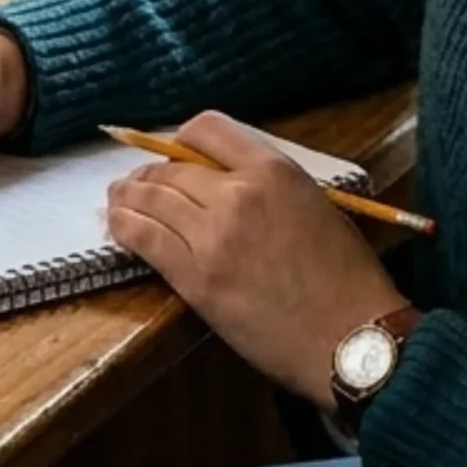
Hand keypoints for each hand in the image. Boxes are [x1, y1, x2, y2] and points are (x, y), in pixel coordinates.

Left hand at [106, 110, 406, 402]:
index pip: (207, 129)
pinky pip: (145, 239)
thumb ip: (270, 187)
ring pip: (151, 199)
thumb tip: (227, 182)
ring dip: (127, 197)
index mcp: (273, 171)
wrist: (350, 338)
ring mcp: (212, 235)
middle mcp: (237, 194)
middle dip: (148, 173)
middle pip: (172, 169)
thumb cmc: (346, 279)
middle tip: (135, 182)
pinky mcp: (196, 278)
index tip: (172, 153)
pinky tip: (117, 226)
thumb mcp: (317, 206)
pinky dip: (125, 228)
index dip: (180, 139)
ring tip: (117, 200)